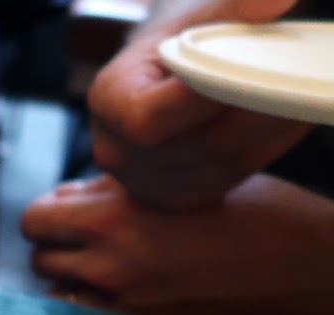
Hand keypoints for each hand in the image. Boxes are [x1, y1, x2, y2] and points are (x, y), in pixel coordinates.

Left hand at [21, 173, 333, 314]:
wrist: (304, 262)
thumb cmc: (253, 210)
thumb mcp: (180, 181)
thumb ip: (118, 190)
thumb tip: (73, 197)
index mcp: (114, 215)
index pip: (36, 217)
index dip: (50, 212)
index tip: (68, 211)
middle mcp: (110, 262)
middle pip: (41, 257)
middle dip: (57, 245)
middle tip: (86, 239)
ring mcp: (125, 304)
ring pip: (59, 294)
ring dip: (71, 280)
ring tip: (103, 267)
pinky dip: (94, 308)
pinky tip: (120, 295)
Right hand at [87, 0, 310, 210]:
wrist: (159, 72)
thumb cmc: (177, 38)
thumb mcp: (197, 12)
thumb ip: (233, 7)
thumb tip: (275, 4)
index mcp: (108, 101)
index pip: (151, 117)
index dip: (207, 99)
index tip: (259, 73)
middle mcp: (117, 151)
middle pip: (201, 144)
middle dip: (257, 113)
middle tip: (303, 83)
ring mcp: (146, 182)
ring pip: (225, 164)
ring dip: (273, 132)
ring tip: (304, 95)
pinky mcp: (180, 197)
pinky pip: (231, 177)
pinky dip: (268, 148)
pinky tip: (290, 119)